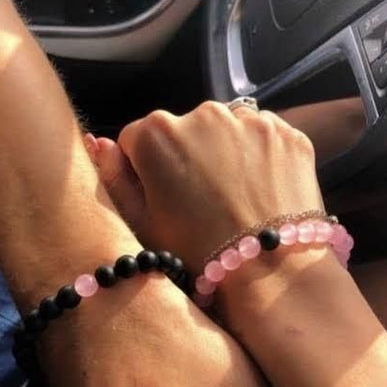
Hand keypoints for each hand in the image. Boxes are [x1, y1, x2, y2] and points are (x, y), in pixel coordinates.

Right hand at [88, 101, 322, 269]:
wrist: (271, 272)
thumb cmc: (199, 255)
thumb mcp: (143, 224)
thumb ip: (114, 178)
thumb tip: (99, 143)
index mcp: (156, 135)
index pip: (137, 139)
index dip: (146, 170)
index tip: (164, 197)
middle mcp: (203, 114)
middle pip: (184, 130)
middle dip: (186, 157)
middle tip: (203, 202)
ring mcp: (250, 120)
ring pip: (225, 130)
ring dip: (224, 152)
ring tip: (234, 197)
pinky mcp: (287, 132)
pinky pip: (262, 137)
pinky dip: (259, 156)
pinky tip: (260, 189)